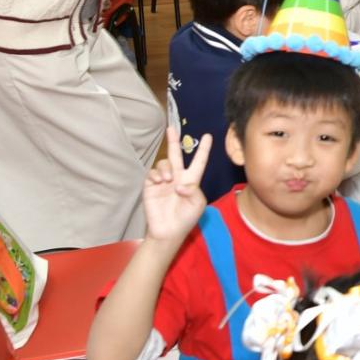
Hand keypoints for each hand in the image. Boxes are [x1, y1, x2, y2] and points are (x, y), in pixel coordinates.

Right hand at [142, 124, 209, 244]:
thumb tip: (179, 184)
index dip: (203, 149)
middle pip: (176, 155)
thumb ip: (193, 191)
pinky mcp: (151, 186)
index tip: (208, 136)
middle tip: (171, 128)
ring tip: (167, 180)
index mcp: (192, 180)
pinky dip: (155, 175)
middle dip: (174, 141)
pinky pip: (151, 173)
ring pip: (164, 164)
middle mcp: (177, 177)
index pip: (199, 162)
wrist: (168, 231)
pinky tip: (159, 182)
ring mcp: (163, 181)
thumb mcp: (197, 204)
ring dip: (166, 168)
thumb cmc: (186, 218)